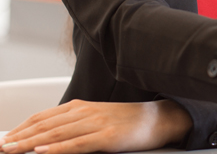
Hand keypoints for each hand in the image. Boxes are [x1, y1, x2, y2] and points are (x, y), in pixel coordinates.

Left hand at [0, 99, 191, 153]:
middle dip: (18, 137)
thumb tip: (47, 139)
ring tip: (11, 150)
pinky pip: (77, 144)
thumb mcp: (98, 119)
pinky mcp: (108, 137)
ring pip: (56, 134)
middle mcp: (86, 112)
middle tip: (1, 148)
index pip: (43, 117)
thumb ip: (74, 125)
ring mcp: (97, 123)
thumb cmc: (129, 121)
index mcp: (82, 106)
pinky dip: (57, 148)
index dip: (21, 128)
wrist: (160, 118)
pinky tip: (42, 151)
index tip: (4, 139)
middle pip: (45, 125)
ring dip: (29, 143)